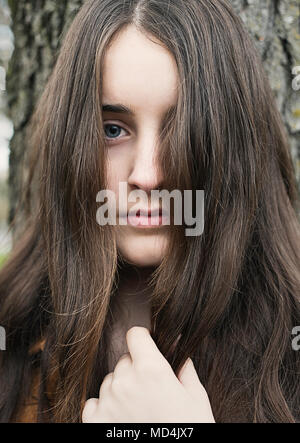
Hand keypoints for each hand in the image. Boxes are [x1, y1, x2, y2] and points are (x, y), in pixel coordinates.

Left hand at [82, 326, 214, 422]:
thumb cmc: (189, 431)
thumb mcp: (196, 398)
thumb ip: (184, 369)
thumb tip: (179, 352)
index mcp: (151, 370)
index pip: (135, 335)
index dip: (142, 339)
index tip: (145, 346)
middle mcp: (126, 382)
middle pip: (124, 360)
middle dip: (135, 369)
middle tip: (149, 390)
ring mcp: (108, 403)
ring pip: (110, 381)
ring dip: (120, 389)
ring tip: (138, 410)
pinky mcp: (95, 424)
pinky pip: (94, 403)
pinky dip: (104, 408)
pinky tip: (121, 419)